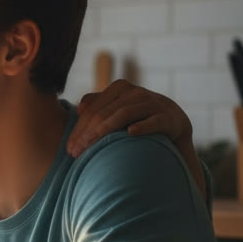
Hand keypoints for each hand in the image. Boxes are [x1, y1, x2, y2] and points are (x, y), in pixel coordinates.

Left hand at [68, 79, 193, 157]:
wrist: (174, 122)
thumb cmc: (139, 116)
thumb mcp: (118, 108)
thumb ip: (98, 104)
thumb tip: (79, 108)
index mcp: (119, 88)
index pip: (92, 110)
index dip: (78, 129)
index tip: (69, 149)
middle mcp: (135, 92)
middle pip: (103, 113)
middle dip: (86, 134)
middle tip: (74, 153)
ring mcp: (152, 103)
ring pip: (123, 114)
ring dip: (104, 132)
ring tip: (91, 148)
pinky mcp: (168, 117)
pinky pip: (154, 121)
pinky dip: (142, 126)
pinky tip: (130, 133)